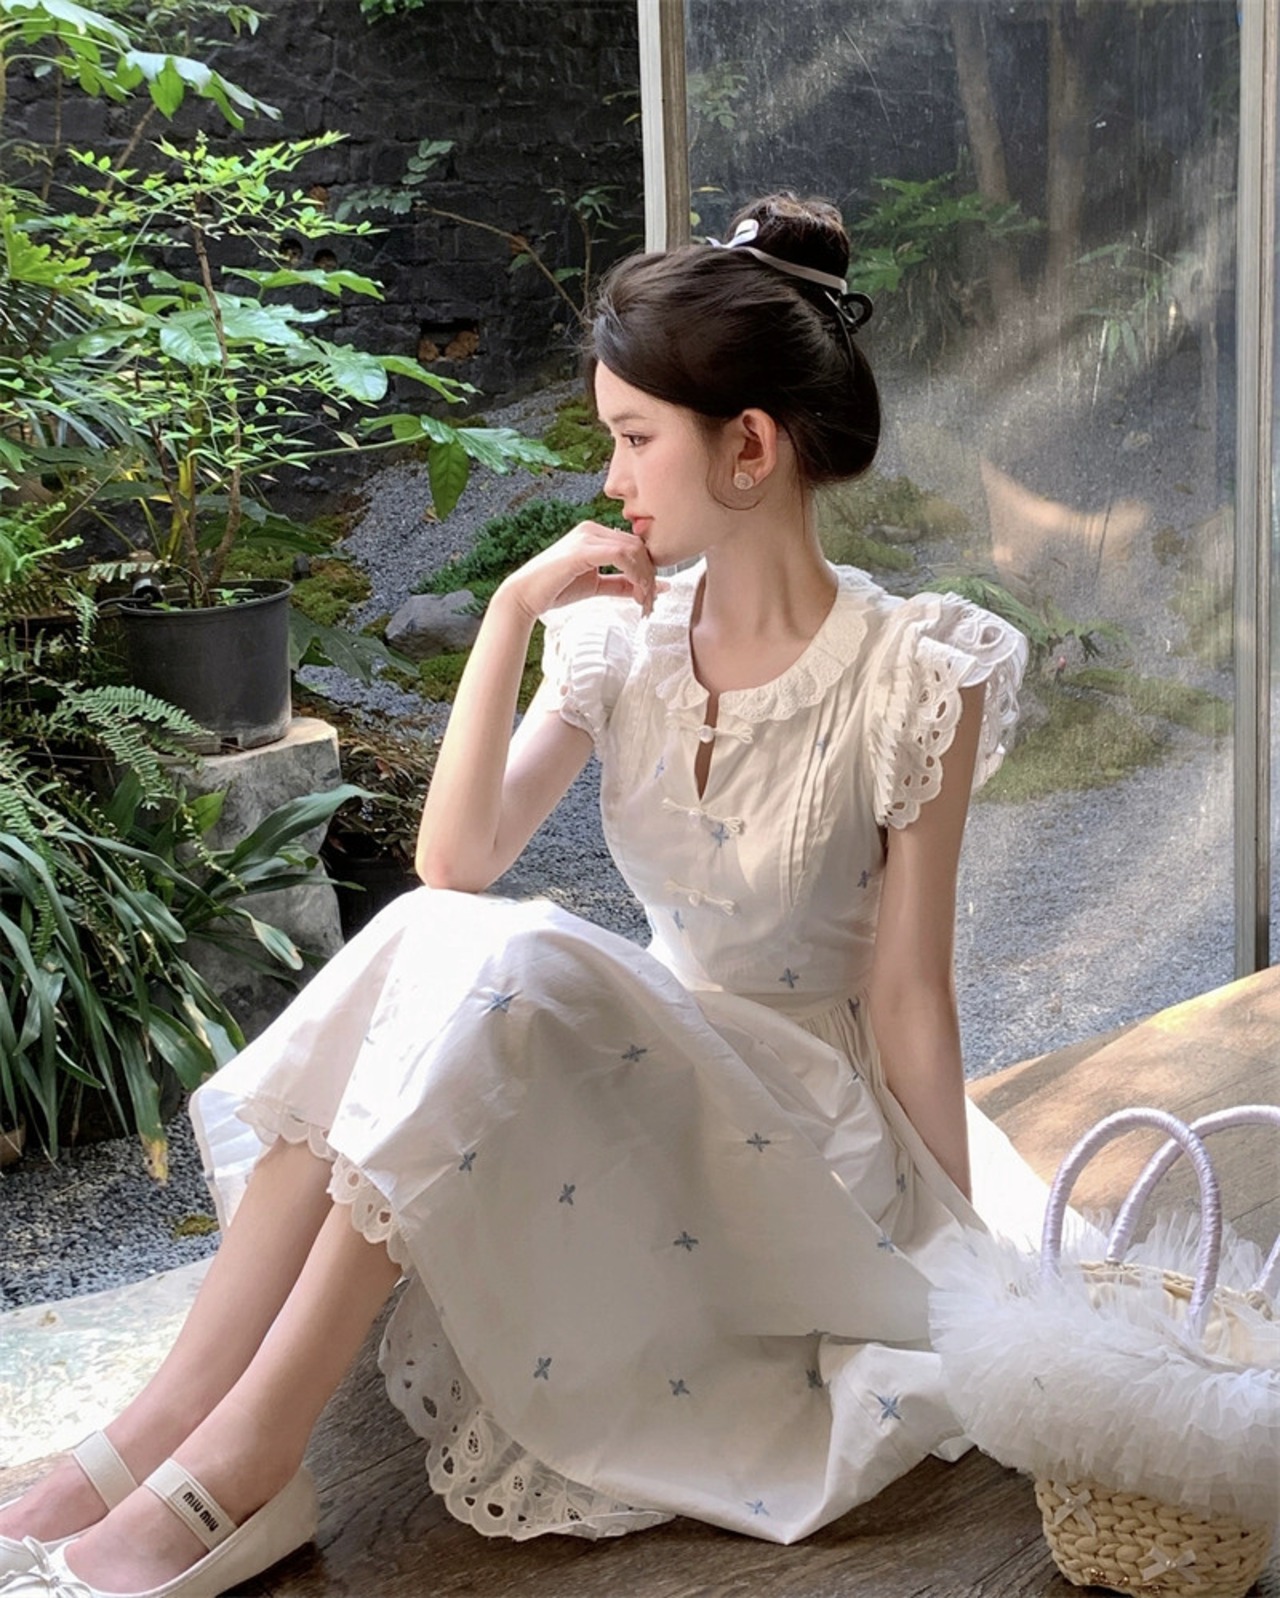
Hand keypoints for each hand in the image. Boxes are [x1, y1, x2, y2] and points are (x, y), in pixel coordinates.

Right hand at [496, 521, 661, 621]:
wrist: (526, 595)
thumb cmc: (556, 589)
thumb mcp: (597, 586)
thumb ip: (622, 584)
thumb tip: (654, 588)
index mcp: (595, 534)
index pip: (635, 545)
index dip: (649, 570)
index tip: (652, 595)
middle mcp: (592, 529)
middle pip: (638, 546)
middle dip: (650, 575)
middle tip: (652, 602)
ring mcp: (587, 536)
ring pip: (633, 549)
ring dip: (645, 577)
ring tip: (645, 601)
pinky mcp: (583, 549)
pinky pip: (621, 555)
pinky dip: (634, 574)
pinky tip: (636, 592)